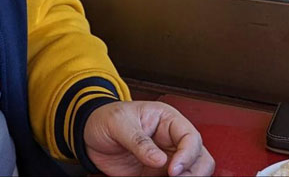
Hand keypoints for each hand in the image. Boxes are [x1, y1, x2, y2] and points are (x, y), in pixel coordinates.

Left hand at [83, 101, 213, 175]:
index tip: (173, 169)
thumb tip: (159, 159)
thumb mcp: (118, 123)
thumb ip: (138, 141)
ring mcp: (167, 158)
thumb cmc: (104, 118)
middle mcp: (171, 139)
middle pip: (200, 158)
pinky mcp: (156, 173)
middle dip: (193, 172)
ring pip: (192, 173)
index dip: (187, 155)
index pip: (191, 137)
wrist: (88, 132)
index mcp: (167, 119)